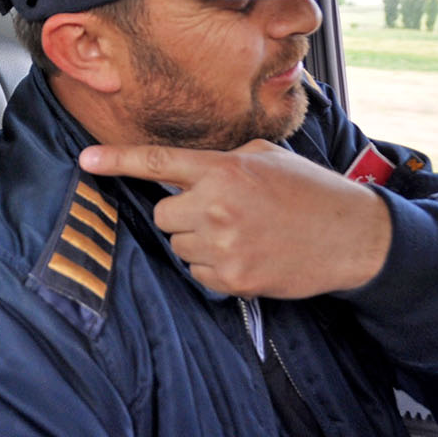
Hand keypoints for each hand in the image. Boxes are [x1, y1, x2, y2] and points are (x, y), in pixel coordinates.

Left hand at [79, 140, 391, 298]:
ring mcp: (223, 245)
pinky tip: (247, 255)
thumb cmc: (309, 192)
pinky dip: (214, 267)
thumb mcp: (266, 157)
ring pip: (179, 244)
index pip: (158, 162)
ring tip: (241, 233)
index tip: (85, 161)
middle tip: (222, 211)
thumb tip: (186, 171)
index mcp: (224, 168)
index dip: (117, 161)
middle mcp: (217, 205)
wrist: (352, 237)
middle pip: (164, 213)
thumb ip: (221, 160)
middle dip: (184, 213)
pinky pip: (197, 273)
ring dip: (198, 240)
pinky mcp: (232, 278)